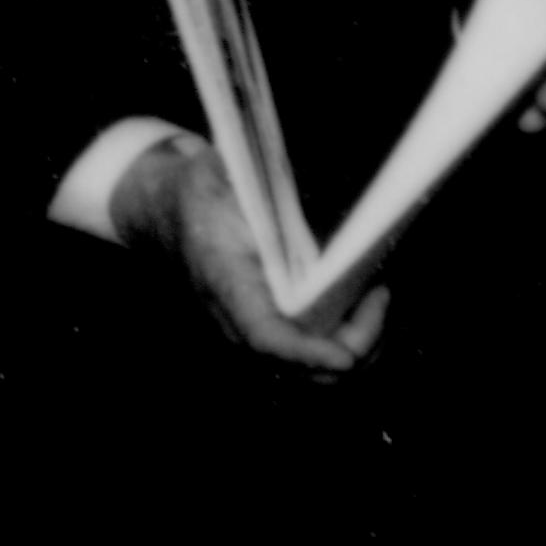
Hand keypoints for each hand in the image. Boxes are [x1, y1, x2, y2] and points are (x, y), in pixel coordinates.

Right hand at [110, 138, 388, 374]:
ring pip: (311, 370)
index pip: (265, 336)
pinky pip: (311, 351)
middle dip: (353, 346)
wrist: (165, 212)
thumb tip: (302, 176)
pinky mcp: (267, 325)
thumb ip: (251, 182)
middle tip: (380, 295)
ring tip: (377, 296)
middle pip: (300, 369)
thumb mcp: (218, 175)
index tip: (345, 358)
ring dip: (357, 342)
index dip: (306, 352)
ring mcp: (251, 329)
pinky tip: (365, 300)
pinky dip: (347, 336)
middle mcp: (238, 321)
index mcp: (227, 284)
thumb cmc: (198, 193)